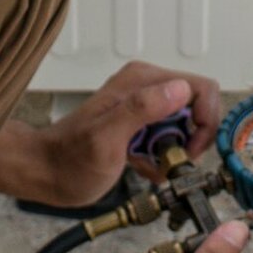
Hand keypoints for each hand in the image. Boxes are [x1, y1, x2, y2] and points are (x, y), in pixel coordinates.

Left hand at [41, 62, 220, 207]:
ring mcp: (144, 104)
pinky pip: (171, 136)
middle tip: (173, 160)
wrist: (47, 172)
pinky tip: (145, 167)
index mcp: (142, 80)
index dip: (205, 121)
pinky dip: (165, 156)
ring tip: (154, 166)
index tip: (189, 148)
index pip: (200, 87)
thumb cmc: (70, 160)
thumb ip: (141, 109)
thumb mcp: (106, 138)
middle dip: (194, 137)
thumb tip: (180, 90)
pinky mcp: (140, 123)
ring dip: (178, 150)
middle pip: (198, 105)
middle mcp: (146, 86)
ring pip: (187, 123)